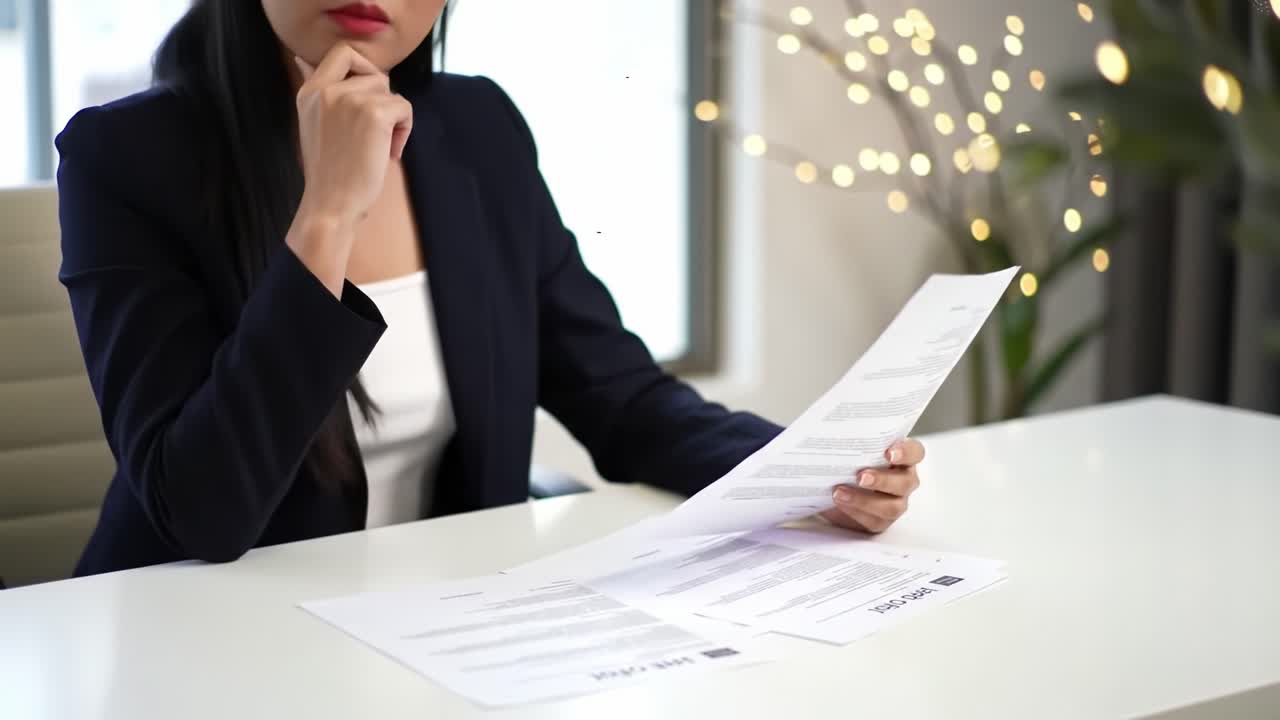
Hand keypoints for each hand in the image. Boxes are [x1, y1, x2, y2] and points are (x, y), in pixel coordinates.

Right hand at [293, 43, 412, 225]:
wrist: (331, 203)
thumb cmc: (330, 172)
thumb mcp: (315, 124)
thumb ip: (321, 94)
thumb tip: (304, 60)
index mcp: (310, 91)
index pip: (343, 52)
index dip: (364, 68)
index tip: (369, 96)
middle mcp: (327, 89)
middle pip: (375, 73)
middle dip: (384, 98)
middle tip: (377, 128)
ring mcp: (350, 98)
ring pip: (391, 92)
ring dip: (394, 119)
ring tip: (379, 146)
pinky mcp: (374, 113)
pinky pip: (404, 108)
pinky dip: (404, 130)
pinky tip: (389, 152)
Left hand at [821, 438, 924, 533]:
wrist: (834, 485)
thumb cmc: (850, 460)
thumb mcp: (852, 447)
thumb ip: (853, 440)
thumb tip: (835, 431)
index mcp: (903, 458)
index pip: (915, 452)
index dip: (906, 452)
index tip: (888, 453)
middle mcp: (904, 480)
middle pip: (905, 482)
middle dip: (882, 480)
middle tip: (860, 477)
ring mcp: (896, 502)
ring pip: (892, 507)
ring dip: (864, 500)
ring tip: (840, 492)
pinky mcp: (881, 520)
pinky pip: (874, 521)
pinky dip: (855, 512)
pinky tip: (839, 503)